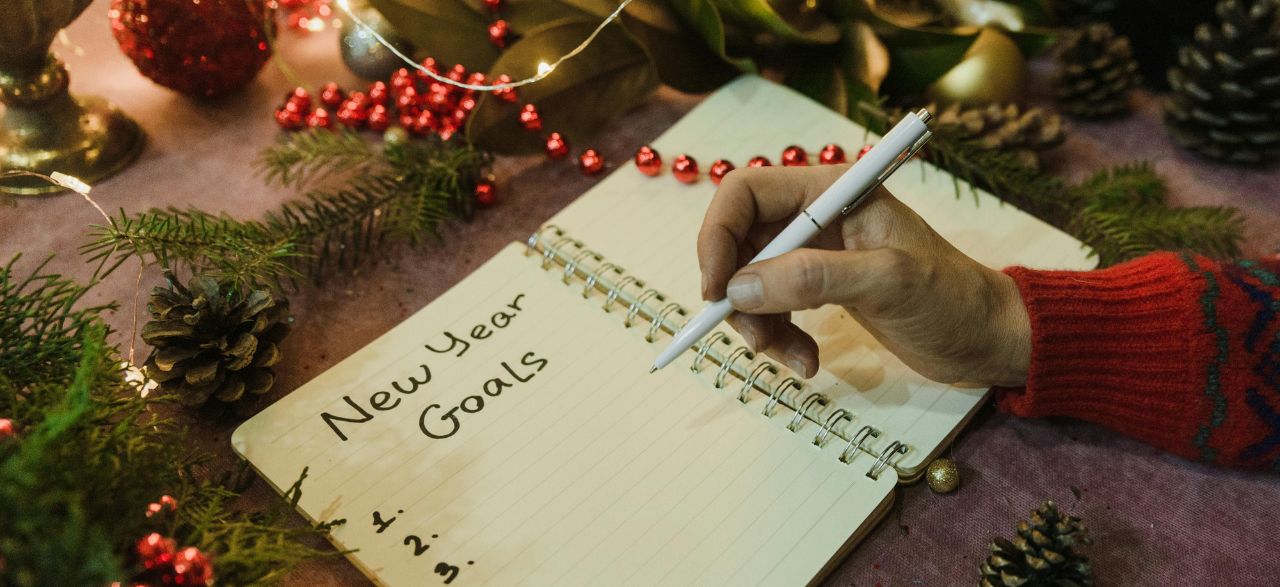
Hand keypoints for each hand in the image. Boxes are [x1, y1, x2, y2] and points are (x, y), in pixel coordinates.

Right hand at [696, 165, 1030, 386]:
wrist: (989, 338)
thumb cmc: (954, 300)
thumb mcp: (889, 283)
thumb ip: (815, 279)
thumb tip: (740, 288)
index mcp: (832, 191)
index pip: (744, 193)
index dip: (718, 237)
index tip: (716, 291)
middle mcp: (817, 215)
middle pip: (739, 242)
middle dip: (737, 294)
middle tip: (756, 340)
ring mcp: (817, 253)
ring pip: (751, 282)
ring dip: (759, 325)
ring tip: (793, 359)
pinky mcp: (821, 288)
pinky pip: (773, 308)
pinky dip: (778, 338)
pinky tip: (807, 361)